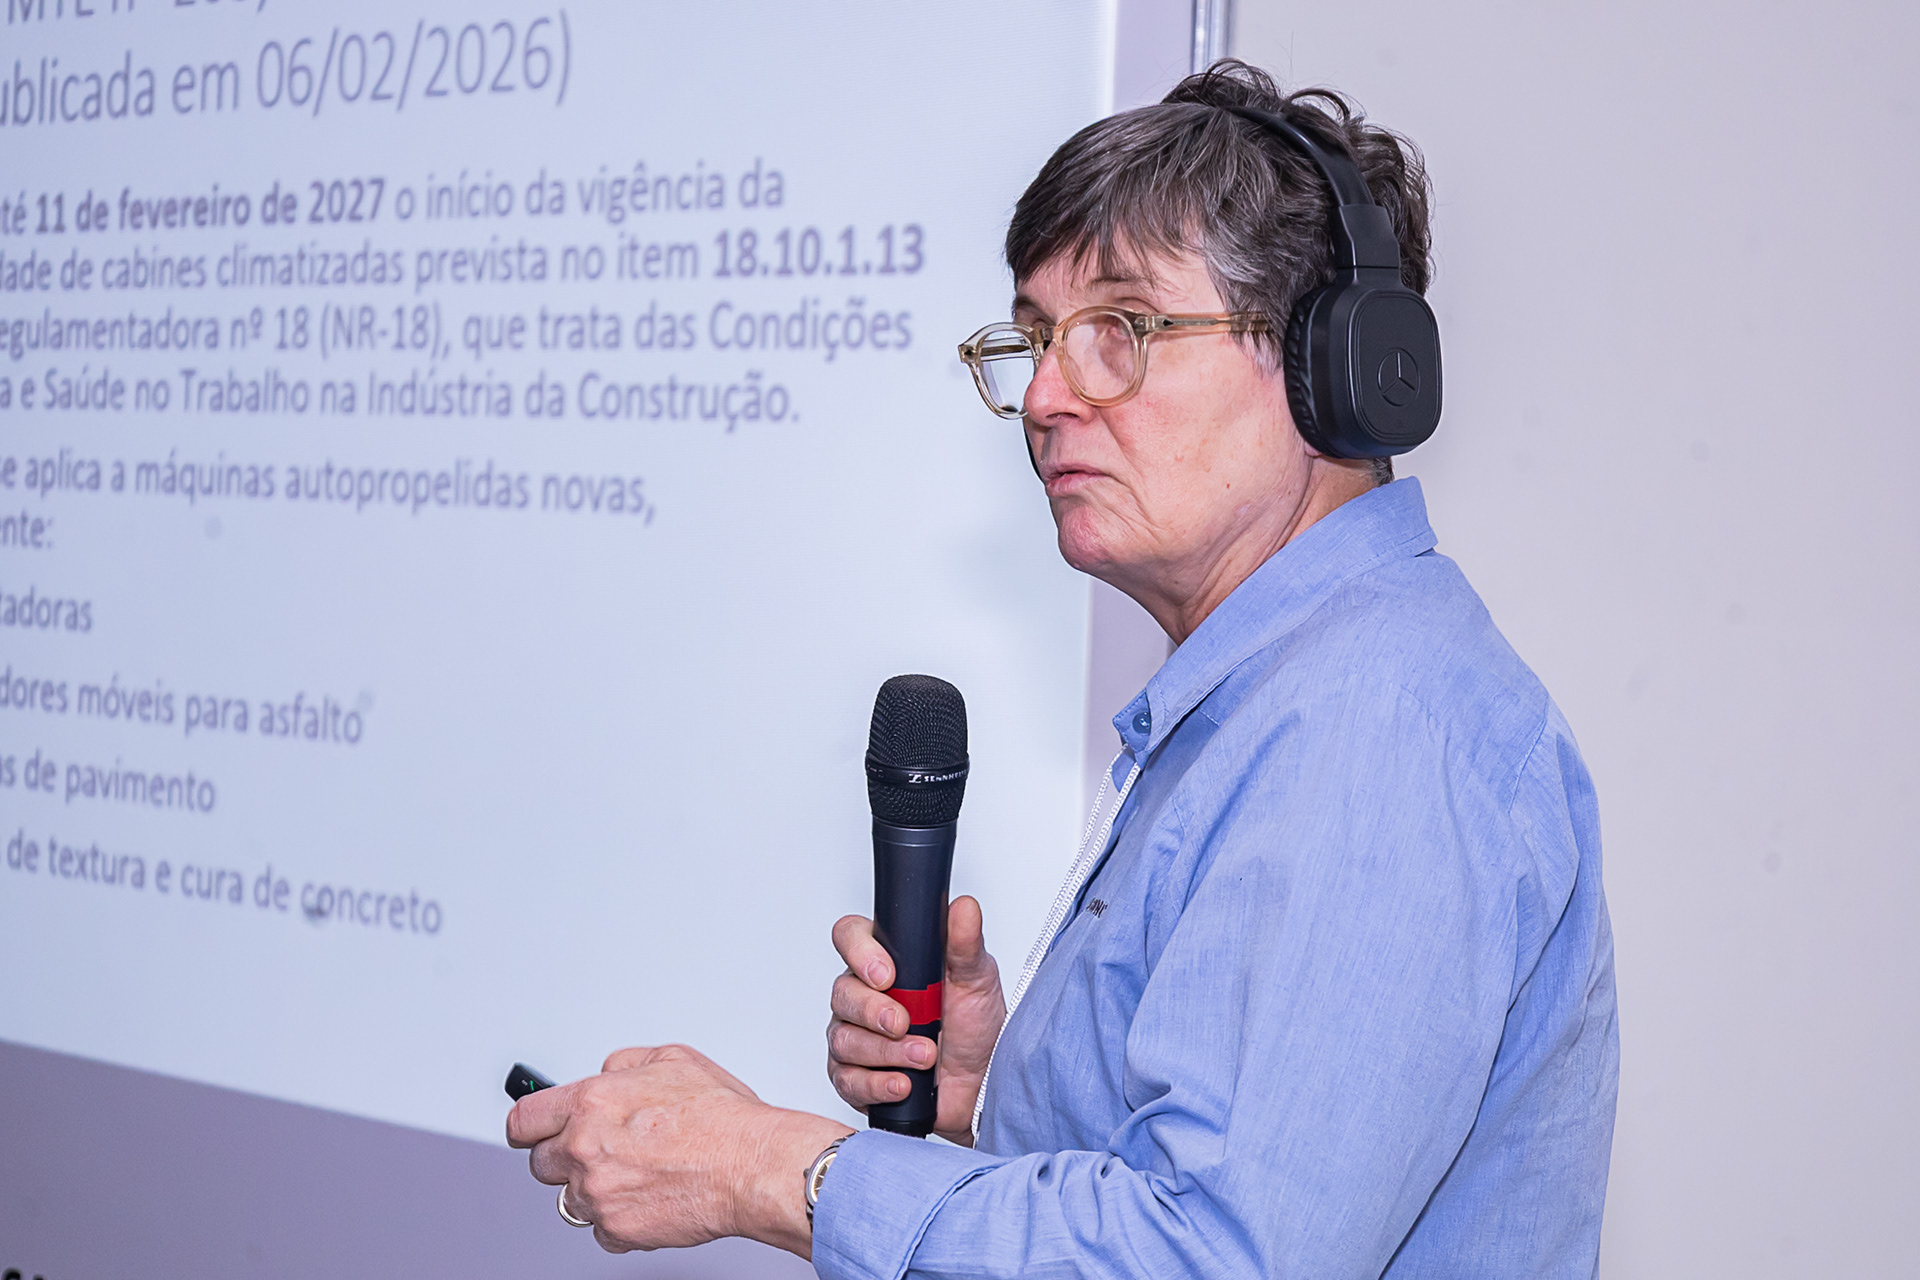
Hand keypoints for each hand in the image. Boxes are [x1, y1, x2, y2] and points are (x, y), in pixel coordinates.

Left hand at [506, 1044, 849, 1258]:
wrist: (751, 1166)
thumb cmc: (721, 1116)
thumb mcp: (672, 1059)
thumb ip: (624, 1064)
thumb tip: (605, 1073)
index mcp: (590, 1102)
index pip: (524, 1121)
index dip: (530, 1126)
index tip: (536, 1131)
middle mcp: (584, 1148)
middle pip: (541, 1164)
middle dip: (567, 1157)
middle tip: (604, 1151)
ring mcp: (597, 1193)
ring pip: (570, 1200)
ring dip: (595, 1189)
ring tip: (639, 1174)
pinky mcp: (615, 1229)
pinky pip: (600, 1230)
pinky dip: (619, 1219)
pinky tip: (650, 1197)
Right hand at [827, 895, 1005, 1145]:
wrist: (982, 1083)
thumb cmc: (975, 1027)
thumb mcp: (977, 979)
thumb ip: (965, 944)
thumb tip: (964, 907)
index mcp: (886, 961)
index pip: (850, 937)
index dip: (859, 952)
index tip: (887, 974)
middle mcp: (864, 996)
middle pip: (842, 992)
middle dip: (874, 1011)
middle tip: (905, 1022)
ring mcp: (855, 1037)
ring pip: (844, 1038)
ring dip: (887, 1051)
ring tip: (925, 1056)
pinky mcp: (856, 1078)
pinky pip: (847, 1080)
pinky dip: (877, 1083)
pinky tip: (903, 1083)